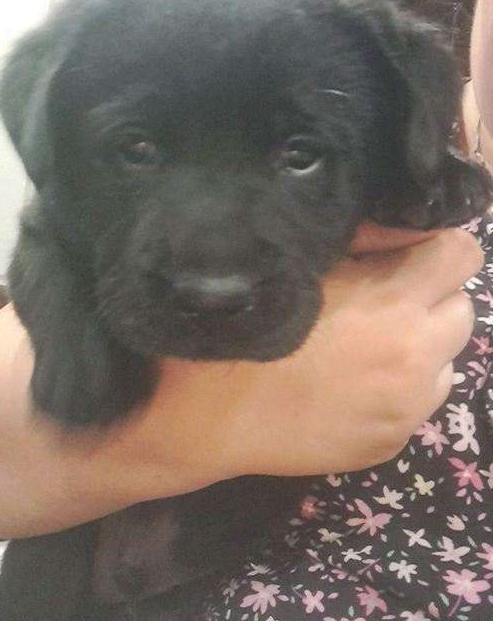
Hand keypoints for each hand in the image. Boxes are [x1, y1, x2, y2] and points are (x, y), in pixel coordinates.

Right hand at [140, 227, 480, 482]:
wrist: (207, 414)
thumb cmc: (245, 326)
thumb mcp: (299, 264)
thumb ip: (361, 238)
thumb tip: (402, 227)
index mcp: (391, 300)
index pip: (462, 253)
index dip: (435, 247)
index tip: (403, 253)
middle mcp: (414, 354)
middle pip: (462, 306)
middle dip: (430, 295)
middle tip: (383, 297)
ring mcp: (408, 405)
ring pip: (448, 358)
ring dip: (421, 344)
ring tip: (369, 344)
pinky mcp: (393, 441)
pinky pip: (422, 401)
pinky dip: (403, 386)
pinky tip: (355, 384)